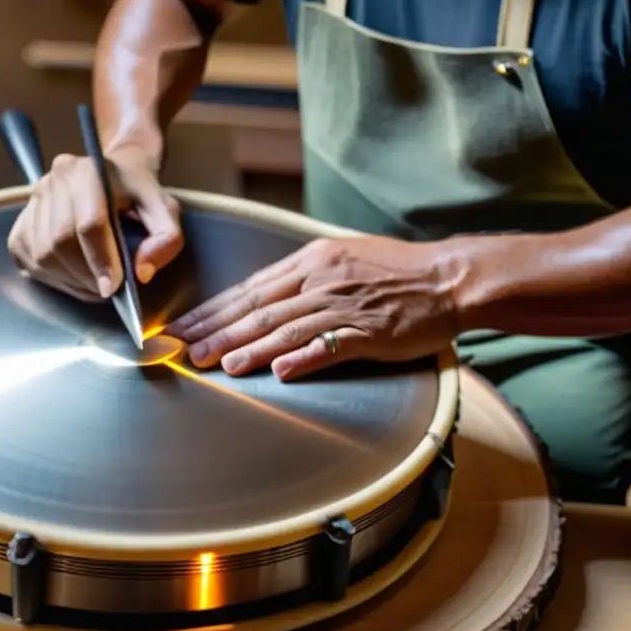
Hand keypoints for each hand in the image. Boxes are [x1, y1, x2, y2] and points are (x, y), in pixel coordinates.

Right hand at [7, 153, 183, 301]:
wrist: (113, 176)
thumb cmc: (139, 195)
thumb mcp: (165, 210)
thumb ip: (166, 238)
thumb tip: (142, 272)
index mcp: (89, 171)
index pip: (89, 223)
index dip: (100, 260)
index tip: (113, 287)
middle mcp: (55, 180)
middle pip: (60, 241)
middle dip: (85, 274)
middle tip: (107, 289)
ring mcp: (34, 200)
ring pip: (43, 255)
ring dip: (70, 280)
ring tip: (94, 284)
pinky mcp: (21, 222)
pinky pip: (29, 260)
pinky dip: (53, 277)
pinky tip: (75, 276)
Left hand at [166, 236, 460, 379]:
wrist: (448, 277)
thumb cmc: (396, 269)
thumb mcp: (342, 258)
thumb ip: (303, 276)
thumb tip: (263, 296)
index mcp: (311, 261)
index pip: (250, 288)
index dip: (213, 310)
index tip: (183, 326)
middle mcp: (321, 280)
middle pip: (258, 308)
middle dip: (215, 330)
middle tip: (181, 349)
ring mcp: (344, 306)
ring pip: (286, 328)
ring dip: (248, 348)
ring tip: (216, 364)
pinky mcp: (370, 332)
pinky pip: (331, 346)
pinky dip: (303, 358)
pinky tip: (278, 372)